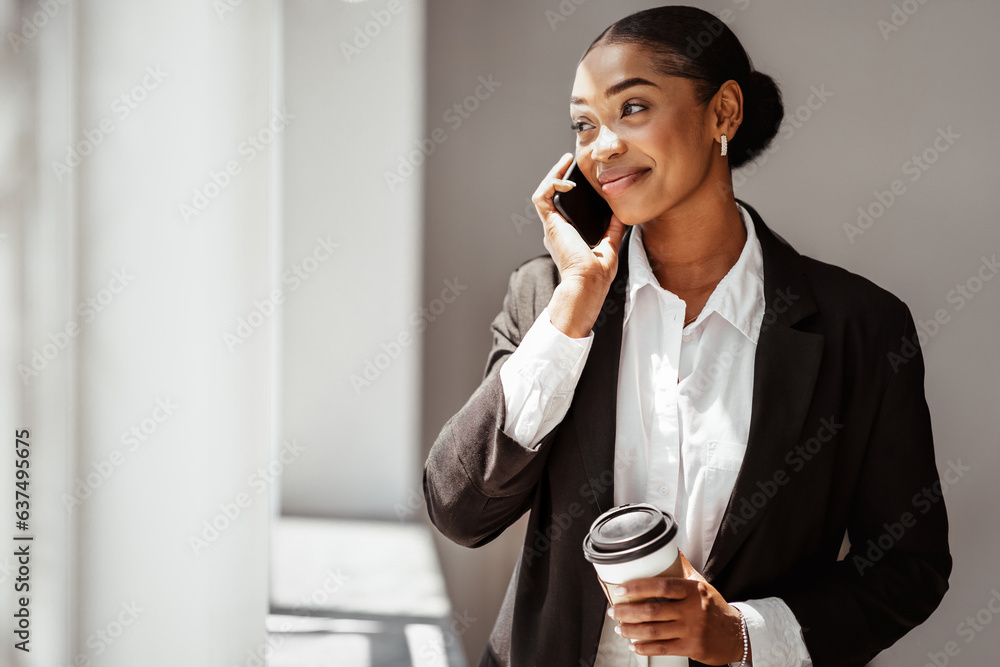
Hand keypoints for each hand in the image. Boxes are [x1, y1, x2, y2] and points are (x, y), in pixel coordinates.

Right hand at [531, 153, 625, 338]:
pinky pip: (543, 197)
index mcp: (567, 236)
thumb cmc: (596, 276)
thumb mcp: (610, 246)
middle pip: (552, 196)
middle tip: (569, 161)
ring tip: (565, 160)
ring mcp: (551, 227)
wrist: (587, 284)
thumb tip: (620, 212)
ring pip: (544, 193)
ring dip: (553, 174)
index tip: (579, 177)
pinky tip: (567, 179)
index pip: (563, 207)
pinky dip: (552, 183)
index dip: (567, 189)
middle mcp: (556, 230)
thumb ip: (613, 228)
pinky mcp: (550, 224)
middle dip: (559, 175)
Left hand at [607, 550, 746, 665]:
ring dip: (632, 630)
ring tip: (619, 627)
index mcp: (693, 591)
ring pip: (654, 631)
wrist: (737, 634)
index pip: (662, 586)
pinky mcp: (691, 648)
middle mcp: (692, 610)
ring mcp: (691, 630)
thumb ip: (683, 569)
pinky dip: (645, 647)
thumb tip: (667, 548)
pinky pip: (663, 648)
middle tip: (614, 611)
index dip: (639, 587)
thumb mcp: (702, 584)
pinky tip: (635, 644)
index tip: (622, 588)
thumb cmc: (715, 607)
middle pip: (653, 611)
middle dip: (628, 612)